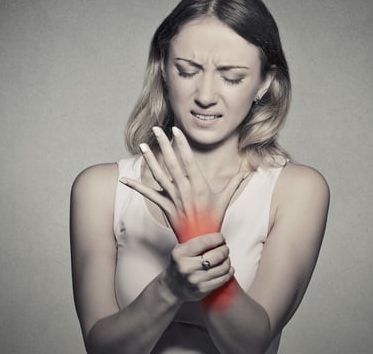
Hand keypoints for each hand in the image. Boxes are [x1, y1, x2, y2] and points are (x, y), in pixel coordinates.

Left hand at [119, 126, 247, 241]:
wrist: (201, 242)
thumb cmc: (213, 220)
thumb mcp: (225, 200)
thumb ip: (234, 183)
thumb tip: (248, 172)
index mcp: (199, 184)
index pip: (188, 159)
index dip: (181, 144)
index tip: (175, 131)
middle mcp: (185, 189)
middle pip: (172, 163)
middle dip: (164, 145)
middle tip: (157, 129)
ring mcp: (174, 198)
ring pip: (159, 175)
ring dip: (149, 160)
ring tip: (143, 145)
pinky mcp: (165, 207)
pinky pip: (148, 195)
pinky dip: (136, 187)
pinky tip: (125, 179)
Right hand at [162, 233, 233, 301]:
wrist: (172, 287)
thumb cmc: (179, 265)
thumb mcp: (180, 250)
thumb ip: (193, 241)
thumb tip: (212, 230)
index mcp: (180, 254)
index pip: (204, 242)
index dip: (217, 238)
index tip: (221, 238)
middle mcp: (187, 267)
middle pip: (216, 255)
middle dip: (224, 249)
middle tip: (225, 248)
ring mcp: (195, 280)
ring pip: (222, 267)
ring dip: (227, 260)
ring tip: (226, 258)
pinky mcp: (202, 289)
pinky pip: (222, 279)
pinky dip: (229, 272)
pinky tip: (228, 268)